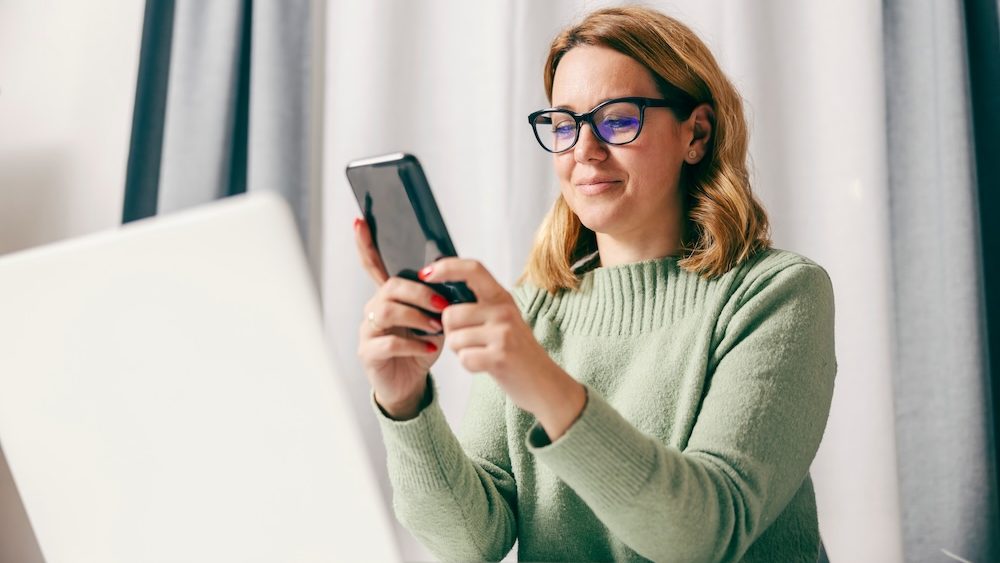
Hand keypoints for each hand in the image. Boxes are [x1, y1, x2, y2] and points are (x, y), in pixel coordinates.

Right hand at [354, 219, 446, 418]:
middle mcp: (373, 309)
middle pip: (390, 287)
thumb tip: (453, 277)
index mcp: (388, 296)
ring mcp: (368, 330)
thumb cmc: (422, 347)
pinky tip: (430, 348)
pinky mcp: (368, 353)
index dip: (365, 244)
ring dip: (416, 317)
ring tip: (437, 327)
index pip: (373, 265)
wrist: (411, 384)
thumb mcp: (434, 319)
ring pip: (386, 311)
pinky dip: (414, 344)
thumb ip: (437, 298)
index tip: (360, 222)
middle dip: (419, 293)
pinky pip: (388, 342)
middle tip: (443, 306)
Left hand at [419, 258, 585, 438]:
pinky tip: (486, 366)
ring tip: (482, 353)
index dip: (446, 267)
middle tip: (470, 341)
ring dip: (460, 351)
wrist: (544, 383)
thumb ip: (479, 305)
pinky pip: (464, 358)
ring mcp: (503, 333)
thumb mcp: (503, 319)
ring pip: (454, 339)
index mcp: (502, 297)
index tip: (426, 274)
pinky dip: (469, 366)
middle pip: (450, 314)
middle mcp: (503, 310)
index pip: (472, 269)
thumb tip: (440, 294)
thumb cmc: (516, 352)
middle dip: (450, 332)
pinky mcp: (500, 357)